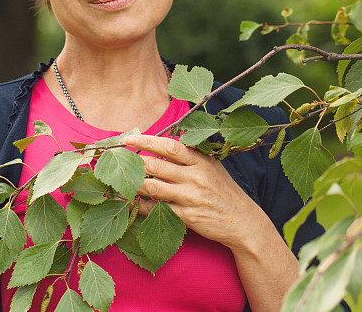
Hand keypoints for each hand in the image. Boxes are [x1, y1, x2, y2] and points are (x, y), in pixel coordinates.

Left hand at [123, 134, 267, 251]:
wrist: (244, 223)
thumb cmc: (223, 191)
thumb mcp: (212, 167)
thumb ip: (189, 156)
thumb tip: (160, 144)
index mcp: (201, 161)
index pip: (169, 146)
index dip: (146, 141)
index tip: (128, 139)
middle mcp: (195, 177)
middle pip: (156, 165)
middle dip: (133, 162)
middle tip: (118, 160)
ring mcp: (190, 197)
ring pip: (152, 186)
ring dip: (133, 183)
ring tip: (120, 180)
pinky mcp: (187, 216)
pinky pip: (157, 208)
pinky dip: (141, 205)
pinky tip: (132, 201)